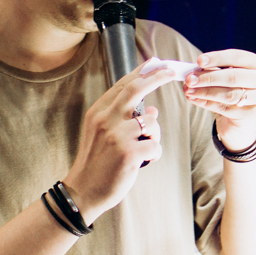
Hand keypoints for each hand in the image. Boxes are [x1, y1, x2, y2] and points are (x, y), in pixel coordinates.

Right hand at [62, 68, 176, 222]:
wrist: (83, 191)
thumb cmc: (97, 163)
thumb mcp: (103, 135)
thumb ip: (123, 119)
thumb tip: (152, 109)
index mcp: (98, 112)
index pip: (122, 84)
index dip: (142, 72)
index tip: (157, 63)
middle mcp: (106, 119)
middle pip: (136, 89)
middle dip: (157, 77)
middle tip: (172, 71)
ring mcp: (117, 135)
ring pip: (152, 122)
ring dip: (155, 135)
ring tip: (142, 150)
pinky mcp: (128, 153)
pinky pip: (155, 145)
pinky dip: (154, 154)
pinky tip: (142, 162)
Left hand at [184, 49, 255, 151]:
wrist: (241, 120)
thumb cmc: (231, 90)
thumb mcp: (226, 77)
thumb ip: (214, 71)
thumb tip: (193, 71)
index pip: (237, 57)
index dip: (218, 58)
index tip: (199, 61)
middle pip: (234, 77)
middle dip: (209, 77)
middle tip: (190, 79)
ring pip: (229, 94)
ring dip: (205, 92)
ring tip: (189, 90)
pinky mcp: (250, 115)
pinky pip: (224, 108)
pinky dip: (206, 102)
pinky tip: (194, 98)